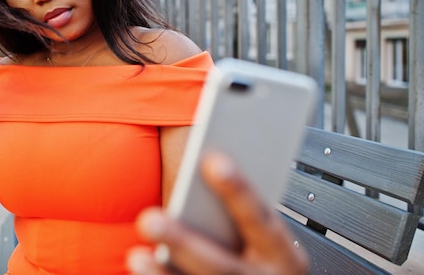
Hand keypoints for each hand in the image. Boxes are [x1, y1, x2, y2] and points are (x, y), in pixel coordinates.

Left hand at [127, 152, 308, 274]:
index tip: (213, 160)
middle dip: (184, 242)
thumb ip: (242, 211)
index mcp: (285, 255)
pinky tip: (143, 263)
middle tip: (149, 219)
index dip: (239, 190)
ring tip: (137, 253)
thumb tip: (208, 162)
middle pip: (223, 265)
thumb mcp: (265, 236)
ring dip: (164, 273)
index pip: (259, 218)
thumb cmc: (263, 254)